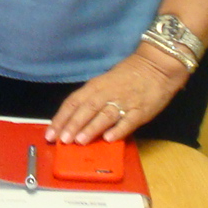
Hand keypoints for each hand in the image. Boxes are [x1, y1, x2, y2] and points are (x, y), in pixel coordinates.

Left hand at [46, 49, 184, 144]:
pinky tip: (110, 139)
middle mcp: (107, 93)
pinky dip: (119, 130)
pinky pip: (128, 121)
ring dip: (92, 128)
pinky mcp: (141, 110)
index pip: (73, 102)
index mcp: (95, 86)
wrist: (157, 66)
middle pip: (86, 109)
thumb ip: (91, 100)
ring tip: (80, 141)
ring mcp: (124, 101)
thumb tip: (74, 121)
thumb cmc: (128, 76)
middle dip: (73, 125)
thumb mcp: (105, 83)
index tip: (50, 133)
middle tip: (63, 140)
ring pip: (105, 115)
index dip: (61, 118)